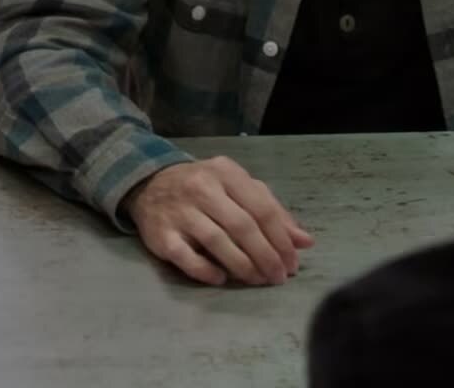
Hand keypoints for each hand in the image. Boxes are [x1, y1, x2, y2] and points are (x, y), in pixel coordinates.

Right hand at [123, 156, 314, 285]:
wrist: (148, 184)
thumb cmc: (203, 187)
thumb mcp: (237, 187)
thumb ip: (271, 210)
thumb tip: (305, 242)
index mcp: (225, 172)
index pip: (261, 208)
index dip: (281, 240)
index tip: (293, 264)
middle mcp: (201, 188)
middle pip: (242, 226)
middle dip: (266, 256)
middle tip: (278, 277)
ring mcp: (179, 211)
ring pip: (217, 242)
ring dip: (243, 266)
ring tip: (257, 280)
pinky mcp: (160, 235)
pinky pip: (186, 258)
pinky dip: (206, 271)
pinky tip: (221, 278)